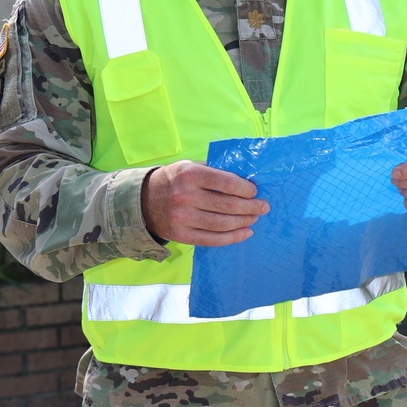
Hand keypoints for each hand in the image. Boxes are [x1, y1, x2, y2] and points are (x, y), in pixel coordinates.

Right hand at [142, 162, 268, 246]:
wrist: (143, 201)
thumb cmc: (174, 180)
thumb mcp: (189, 167)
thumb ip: (214, 171)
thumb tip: (246, 180)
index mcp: (189, 175)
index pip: (226, 183)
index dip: (245, 189)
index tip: (255, 191)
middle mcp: (185, 196)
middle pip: (227, 205)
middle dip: (251, 207)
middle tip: (263, 206)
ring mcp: (182, 218)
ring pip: (222, 224)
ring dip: (244, 222)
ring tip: (255, 218)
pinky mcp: (182, 235)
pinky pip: (213, 239)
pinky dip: (233, 237)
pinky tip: (245, 232)